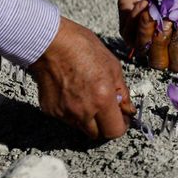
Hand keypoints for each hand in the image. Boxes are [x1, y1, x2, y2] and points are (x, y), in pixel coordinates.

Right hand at [29, 17, 134, 138]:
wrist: (49, 42)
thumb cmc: (83, 49)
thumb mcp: (113, 67)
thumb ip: (122, 93)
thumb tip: (128, 109)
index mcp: (102, 99)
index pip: (115, 131)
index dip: (121, 126)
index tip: (122, 118)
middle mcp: (83, 111)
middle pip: (98, 135)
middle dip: (105, 125)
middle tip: (107, 110)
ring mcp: (64, 112)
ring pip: (82, 127)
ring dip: (89, 119)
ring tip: (89, 97)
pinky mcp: (50, 110)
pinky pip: (67, 118)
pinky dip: (73, 112)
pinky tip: (73, 93)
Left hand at [103, 0, 177, 72]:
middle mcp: (165, 47)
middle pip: (161, 64)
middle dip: (161, 41)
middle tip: (165, 20)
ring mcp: (146, 42)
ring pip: (144, 51)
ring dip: (148, 26)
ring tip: (152, 7)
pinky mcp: (129, 35)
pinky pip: (130, 36)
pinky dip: (137, 17)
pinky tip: (142, 4)